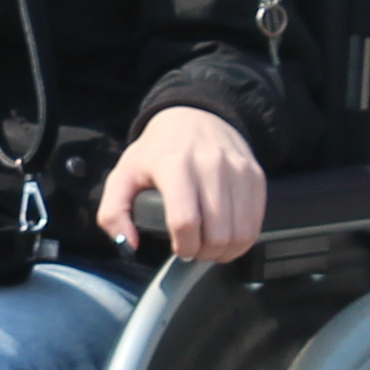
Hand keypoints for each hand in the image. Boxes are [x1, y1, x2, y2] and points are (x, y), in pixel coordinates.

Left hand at [92, 105, 268, 261]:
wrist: (194, 115)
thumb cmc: (157, 151)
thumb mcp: (123, 175)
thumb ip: (113, 214)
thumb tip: (129, 245)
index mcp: (174, 165)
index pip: (185, 221)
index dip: (184, 247)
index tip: (179, 250)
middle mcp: (210, 165)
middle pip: (217, 233)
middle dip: (205, 254)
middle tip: (195, 251)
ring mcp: (237, 169)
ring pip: (240, 232)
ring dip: (225, 251)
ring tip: (211, 247)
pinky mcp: (255, 175)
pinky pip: (256, 222)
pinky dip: (243, 239)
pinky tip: (227, 236)